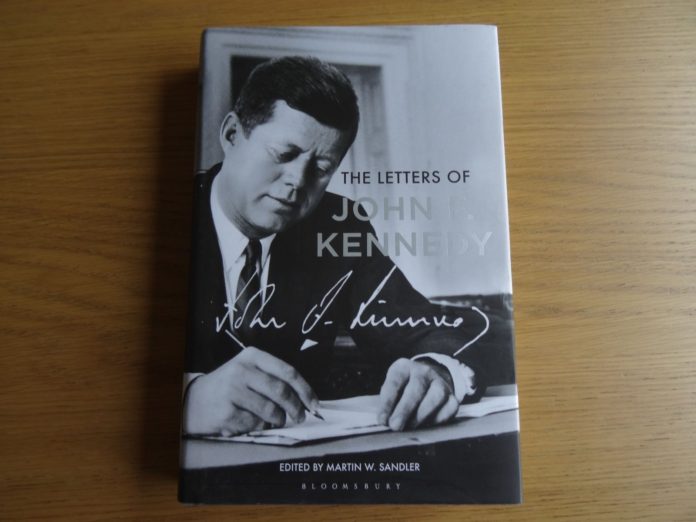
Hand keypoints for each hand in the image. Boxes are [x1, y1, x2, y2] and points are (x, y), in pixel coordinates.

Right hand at [183, 347, 318, 435]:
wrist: (194, 399)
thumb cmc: (229, 387)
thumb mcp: (249, 372)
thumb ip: (274, 380)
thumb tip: (305, 401)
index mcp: (252, 356)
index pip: (287, 372)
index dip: (305, 390)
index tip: (314, 404)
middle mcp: (242, 370)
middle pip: (281, 391)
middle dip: (296, 408)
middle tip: (300, 417)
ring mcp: (232, 390)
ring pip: (270, 410)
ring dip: (279, 419)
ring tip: (276, 420)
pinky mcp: (226, 411)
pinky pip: (255, 423)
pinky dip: (260, 426)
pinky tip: (253, 422)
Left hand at [377, 358, 458, 430]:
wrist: (427, 382)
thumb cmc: (403, 390)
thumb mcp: (392, 390)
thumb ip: (389, 404)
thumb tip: (387, 423)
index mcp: (403, 367)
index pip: (395, 382)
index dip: (387, 402)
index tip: (382, 420)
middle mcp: (423, 371)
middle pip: (416, 388)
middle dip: (405, 409)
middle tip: (395, 426)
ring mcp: (440, 382)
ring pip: (435, 396)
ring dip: (421, 415)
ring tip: (410, 428)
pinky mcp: (452, 397)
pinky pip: (448, 409)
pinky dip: (437, 420)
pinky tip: (425, 426)